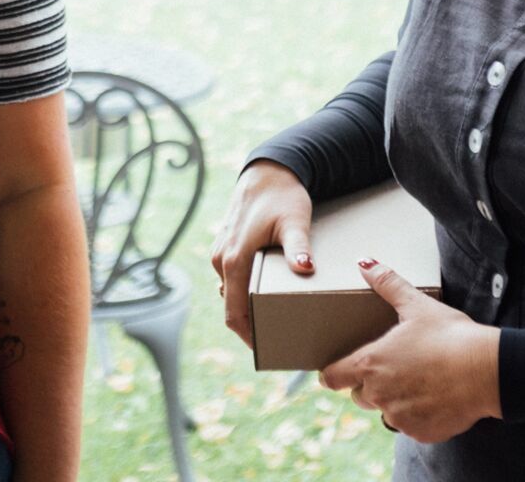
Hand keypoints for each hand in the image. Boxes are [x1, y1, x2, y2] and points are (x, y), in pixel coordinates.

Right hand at [209, 160, 313, 347]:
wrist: (267, 172)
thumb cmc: (282, 197)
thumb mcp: (295, 222)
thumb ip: (298, 247)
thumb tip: (305, 268)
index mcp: (234, 259)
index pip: (234, 313)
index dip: (248, 337)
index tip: (267, 352)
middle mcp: (221, 259)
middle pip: (231, 307)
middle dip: (251, 327)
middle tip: (279, 341)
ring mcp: (220, 252)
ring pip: (231, 293)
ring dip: (247, 310)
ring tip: (275, 321)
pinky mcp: (225, 247)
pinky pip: (231, 280)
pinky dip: (244, 294)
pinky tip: (265, 295)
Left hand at [318, 259, 501, 442]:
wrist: (488, 371)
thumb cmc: (450, 336)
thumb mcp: (417, 305)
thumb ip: (387, 284)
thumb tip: (365, 264)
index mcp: (370, 364)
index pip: (332, 378)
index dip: (333, 374)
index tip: (336, 373)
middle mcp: (379, 394)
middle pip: (360, 396)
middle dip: (370, 386)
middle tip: (393, 370)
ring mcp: (399, 417)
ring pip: (386, 413)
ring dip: (395, 402)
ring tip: (419, 383)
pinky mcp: (421, 433)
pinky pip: (411, 427)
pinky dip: (418, 416)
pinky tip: (436, 399)